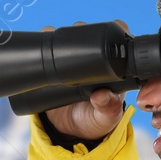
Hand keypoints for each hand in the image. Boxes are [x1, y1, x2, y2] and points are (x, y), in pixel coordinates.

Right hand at [41, 20, 129, 142]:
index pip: (117, 40)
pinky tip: (43, 43)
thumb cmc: (93, 121)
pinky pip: (48, 46)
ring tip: (57, 46)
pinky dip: (45, 39)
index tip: (112, 30)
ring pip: (69, 35)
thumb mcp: (104, 118)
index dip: (117, 30)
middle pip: (90, 33)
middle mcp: (93, 58)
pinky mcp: (54, 63)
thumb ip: (108, 109)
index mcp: (112, 67)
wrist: (67, 130)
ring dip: (63, 33)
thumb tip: (101, 96)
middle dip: (84, 30)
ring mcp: (73, 59)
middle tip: (77, 40)